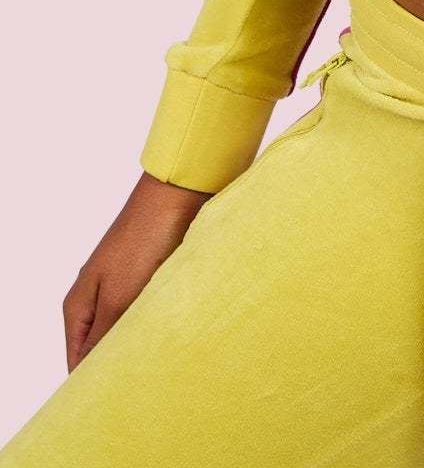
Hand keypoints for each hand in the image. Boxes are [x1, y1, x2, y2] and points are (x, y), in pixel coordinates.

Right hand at [62, 171, 211, 367]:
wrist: (179, 192)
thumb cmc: (144, 239)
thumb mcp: (120, 296)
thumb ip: (103, 335)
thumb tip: (90, 373)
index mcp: (79, 303)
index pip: (76, 357)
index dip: (90, 381)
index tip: (109, 399)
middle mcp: (97, 295)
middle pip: (99, 344)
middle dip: (117, 363)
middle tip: (138, 384)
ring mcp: (123, 284)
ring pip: (125, 327)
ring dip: (139, 341)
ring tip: (155, 362)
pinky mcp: (149, 275)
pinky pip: (146, 310)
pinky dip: (155, 322)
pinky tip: (170, 334)